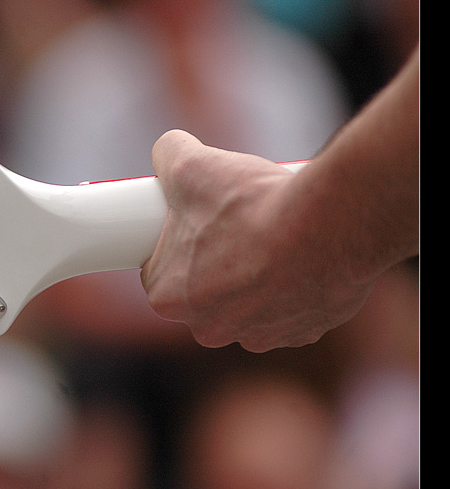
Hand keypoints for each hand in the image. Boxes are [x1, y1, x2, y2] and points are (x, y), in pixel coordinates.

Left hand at [141, 130, 372, 351]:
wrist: (328, 226)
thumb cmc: (251, 205)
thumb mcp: (190, 165)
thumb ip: (167, 154)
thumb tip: (166, 150)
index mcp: (168, 298)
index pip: (159, 270)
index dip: (176, 242)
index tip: (193, 224)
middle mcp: (207, 329)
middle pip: (202, 292)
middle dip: (215, 262)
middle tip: (235, 224)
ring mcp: (256, 337)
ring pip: (246, 303)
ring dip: (254, 278)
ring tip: (270, 238)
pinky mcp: (300, 335)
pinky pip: (288, 311)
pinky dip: (293, 288)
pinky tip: (300, 259)